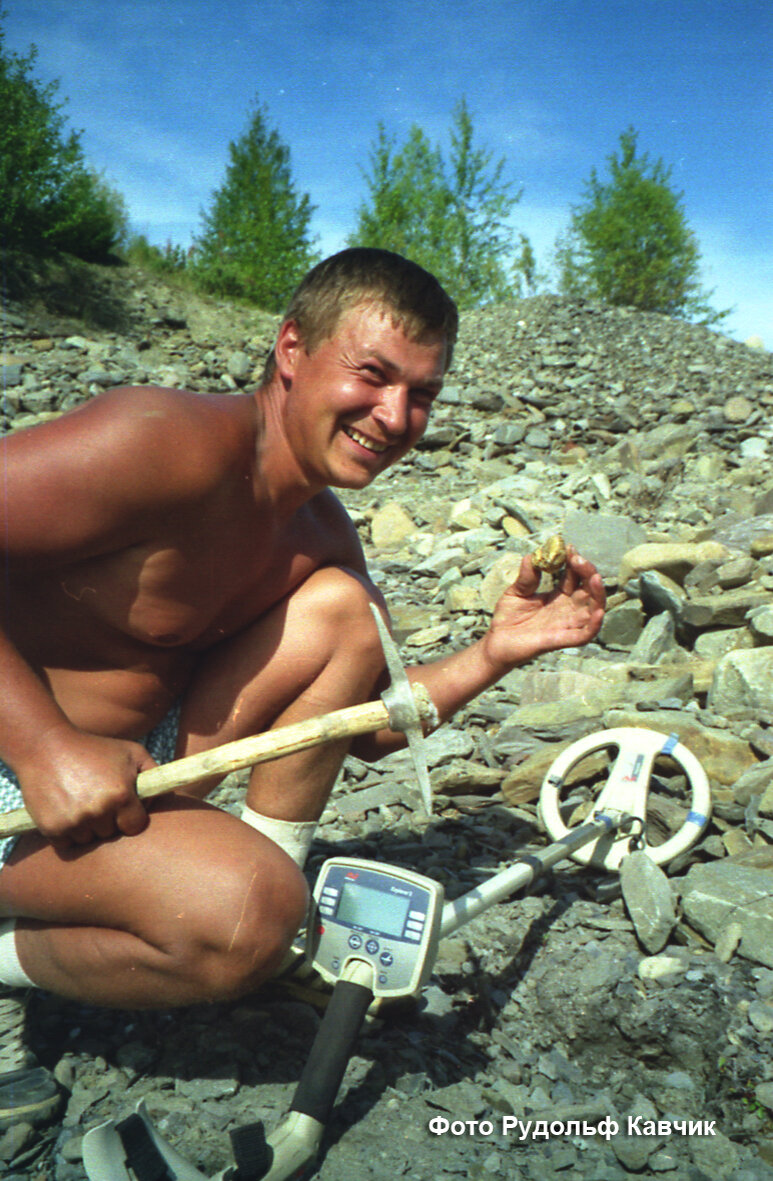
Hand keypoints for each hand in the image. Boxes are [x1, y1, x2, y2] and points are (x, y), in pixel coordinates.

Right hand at [18, 726, 155, 848]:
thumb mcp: (131, 752)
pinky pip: (67, 844)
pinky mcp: (52, 828)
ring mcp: (73, 821)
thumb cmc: (95, 748)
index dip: (131, 817)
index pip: (135, 826)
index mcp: (121, 795)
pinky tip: (66, 810)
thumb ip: (155, 773)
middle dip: (108, 820)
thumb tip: (165, 798)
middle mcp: (98, 810)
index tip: (123, 808)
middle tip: (97, 799)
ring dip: (87, 828)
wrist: (46, 746)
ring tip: (80, 802)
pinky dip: (67, 833)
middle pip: (111, 834)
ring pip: (89, 840)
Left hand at [482, 547, 605, 672]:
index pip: (574, 578)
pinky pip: (585, 635)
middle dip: (587, 572)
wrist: (496, 642)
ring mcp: (566, 625)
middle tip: (577, 558)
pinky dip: (594, 624)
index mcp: (559, 597)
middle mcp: (567, 610)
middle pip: (588, 590)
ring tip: (594, 577)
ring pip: (593, 610)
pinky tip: (597, 611)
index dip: (575, 563)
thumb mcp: (516, 592)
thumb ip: (527, 577)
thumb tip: (533, 556)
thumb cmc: (507, 618)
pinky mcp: (562, 640)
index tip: (569, 548)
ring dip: (598, 594)